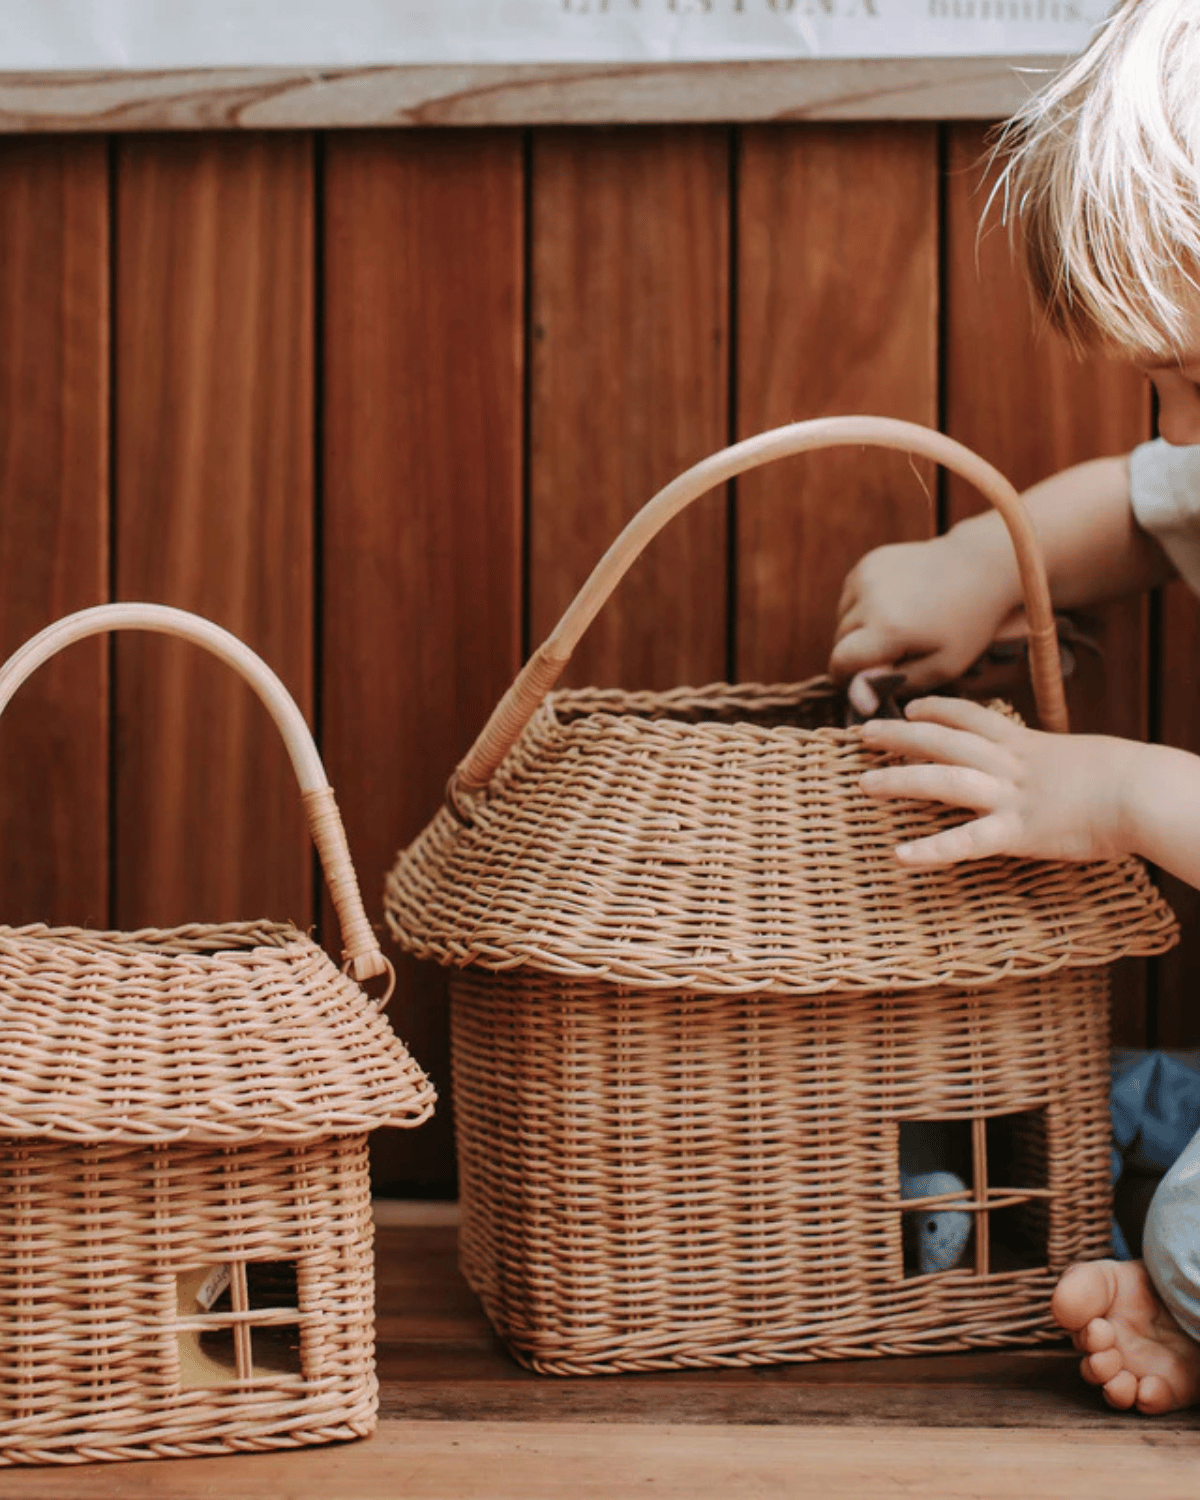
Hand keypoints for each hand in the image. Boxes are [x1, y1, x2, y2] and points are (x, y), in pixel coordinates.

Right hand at [830, 531, 1020, 690]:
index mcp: (888, 628)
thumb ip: (893, 683)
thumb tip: (856, 697)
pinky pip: (851, 596)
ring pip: (842, 618)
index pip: (840, 662)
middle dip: (856, 654)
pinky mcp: (869, 562)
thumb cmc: (967, 624)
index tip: (862, 684)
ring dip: (858, 630)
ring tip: (894, 629)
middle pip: (839, 640)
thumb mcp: (943, 666)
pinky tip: (892, 607)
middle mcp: (871, 599)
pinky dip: (863, 607)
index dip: (847, 678)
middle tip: (889, 656)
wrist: (979, 567)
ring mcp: (867, 575)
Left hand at [858, 697, 1136, 866]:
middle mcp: (1011, 765)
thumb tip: (1061, 767)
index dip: (940, 710)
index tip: (913, 706)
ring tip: (863, 784)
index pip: (974, 717)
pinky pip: (967, 842)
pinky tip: (901, 857)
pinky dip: (933, 851)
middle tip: (863, 732)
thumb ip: (1060, 764)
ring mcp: (1011, 797)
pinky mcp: (1018, 832)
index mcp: (1029, 745)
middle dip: (901, 734)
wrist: (1146, 792)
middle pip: (945, 740)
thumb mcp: (1087, 760)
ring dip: (901, 780)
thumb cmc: (1131, 778)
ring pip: (944, 781)